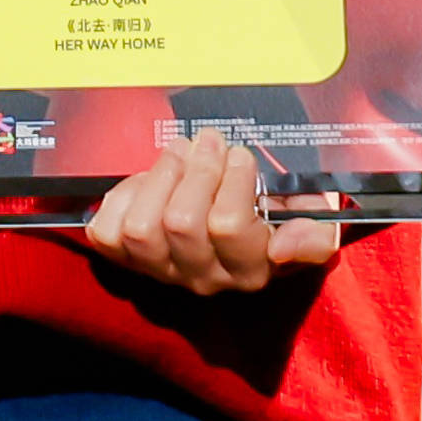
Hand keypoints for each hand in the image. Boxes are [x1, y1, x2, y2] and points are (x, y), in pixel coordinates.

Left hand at [82, 131, 342, 294]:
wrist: (231, 224)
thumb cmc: (273, 213)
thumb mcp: (309, 220)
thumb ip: (313, 234)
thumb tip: (284, 246)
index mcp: (250, 269)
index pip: (230, 226)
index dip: (232, 179)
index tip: (239, 153)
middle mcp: (204, 279)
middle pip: (182, 223)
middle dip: (194, 169)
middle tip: (206, 142)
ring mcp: (161, 272)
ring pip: (143, 227)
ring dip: (159, 178)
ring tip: (178, 154)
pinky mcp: (126, 260)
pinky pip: (108, 234)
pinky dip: (121, 200)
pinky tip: (145, 183)